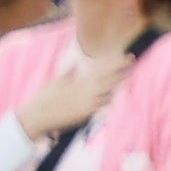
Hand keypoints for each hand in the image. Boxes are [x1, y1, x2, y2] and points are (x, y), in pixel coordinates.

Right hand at [16, 45, 135, 137]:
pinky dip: (108, 99)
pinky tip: (113, 94)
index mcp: (78, 81)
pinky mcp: (86, 112)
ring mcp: (86, 100)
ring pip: (108, 90)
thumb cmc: (46, 99)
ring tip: (129, 72)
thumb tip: (74, 64)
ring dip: (117, 83)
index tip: (122, 54)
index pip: (98, 69)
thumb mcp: (56, 82)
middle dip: (120, 68)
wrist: (39, 115)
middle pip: (107, 77)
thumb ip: (67, 73)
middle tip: (131, 58)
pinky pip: (101, 104)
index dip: (111, 62)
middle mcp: (84, 89)